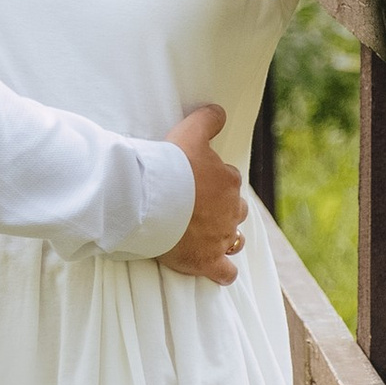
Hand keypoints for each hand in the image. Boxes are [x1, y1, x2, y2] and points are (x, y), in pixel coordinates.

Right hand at [161, 104, 246, 282]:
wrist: (151, 200)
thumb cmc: (169, 166)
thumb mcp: (189, 132)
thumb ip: (207, 120)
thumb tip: (220, 111)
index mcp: (229, 182)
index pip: (229, 181)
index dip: (212, 182)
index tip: (193, 182)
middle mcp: (231, 211)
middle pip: (234, 210)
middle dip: (221, 210)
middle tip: (195, 208)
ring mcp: (221, 238)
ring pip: (233, 239)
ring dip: (224, 237)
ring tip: (204, 235)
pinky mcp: (207, 262)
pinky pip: (226, 272)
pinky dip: (223, 272)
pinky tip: (216, 269)